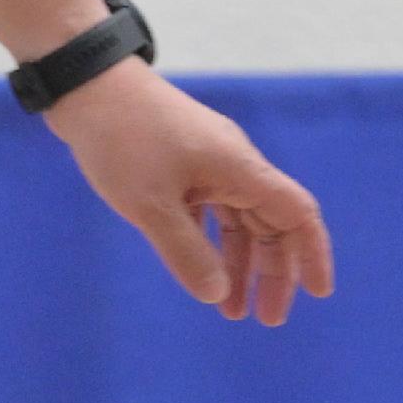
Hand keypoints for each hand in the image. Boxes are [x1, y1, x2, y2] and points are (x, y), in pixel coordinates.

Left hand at [46, 65, 334, 326]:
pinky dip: (209, 241)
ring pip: (239, 219)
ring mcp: (206, 161)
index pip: (297, 215)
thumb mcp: (150, 204)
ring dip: (238, 263)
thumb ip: (186, 252)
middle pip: (271, 223)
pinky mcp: (180, 161)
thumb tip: (217, 295)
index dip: (312, 254)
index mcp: (240, 169)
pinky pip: (209, 209)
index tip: (317, 293)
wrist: (85, 83)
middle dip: (273, 272)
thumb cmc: (121, 138)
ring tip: (229, 310)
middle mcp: (233, 164)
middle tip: (265, 319)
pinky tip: (200, 269)